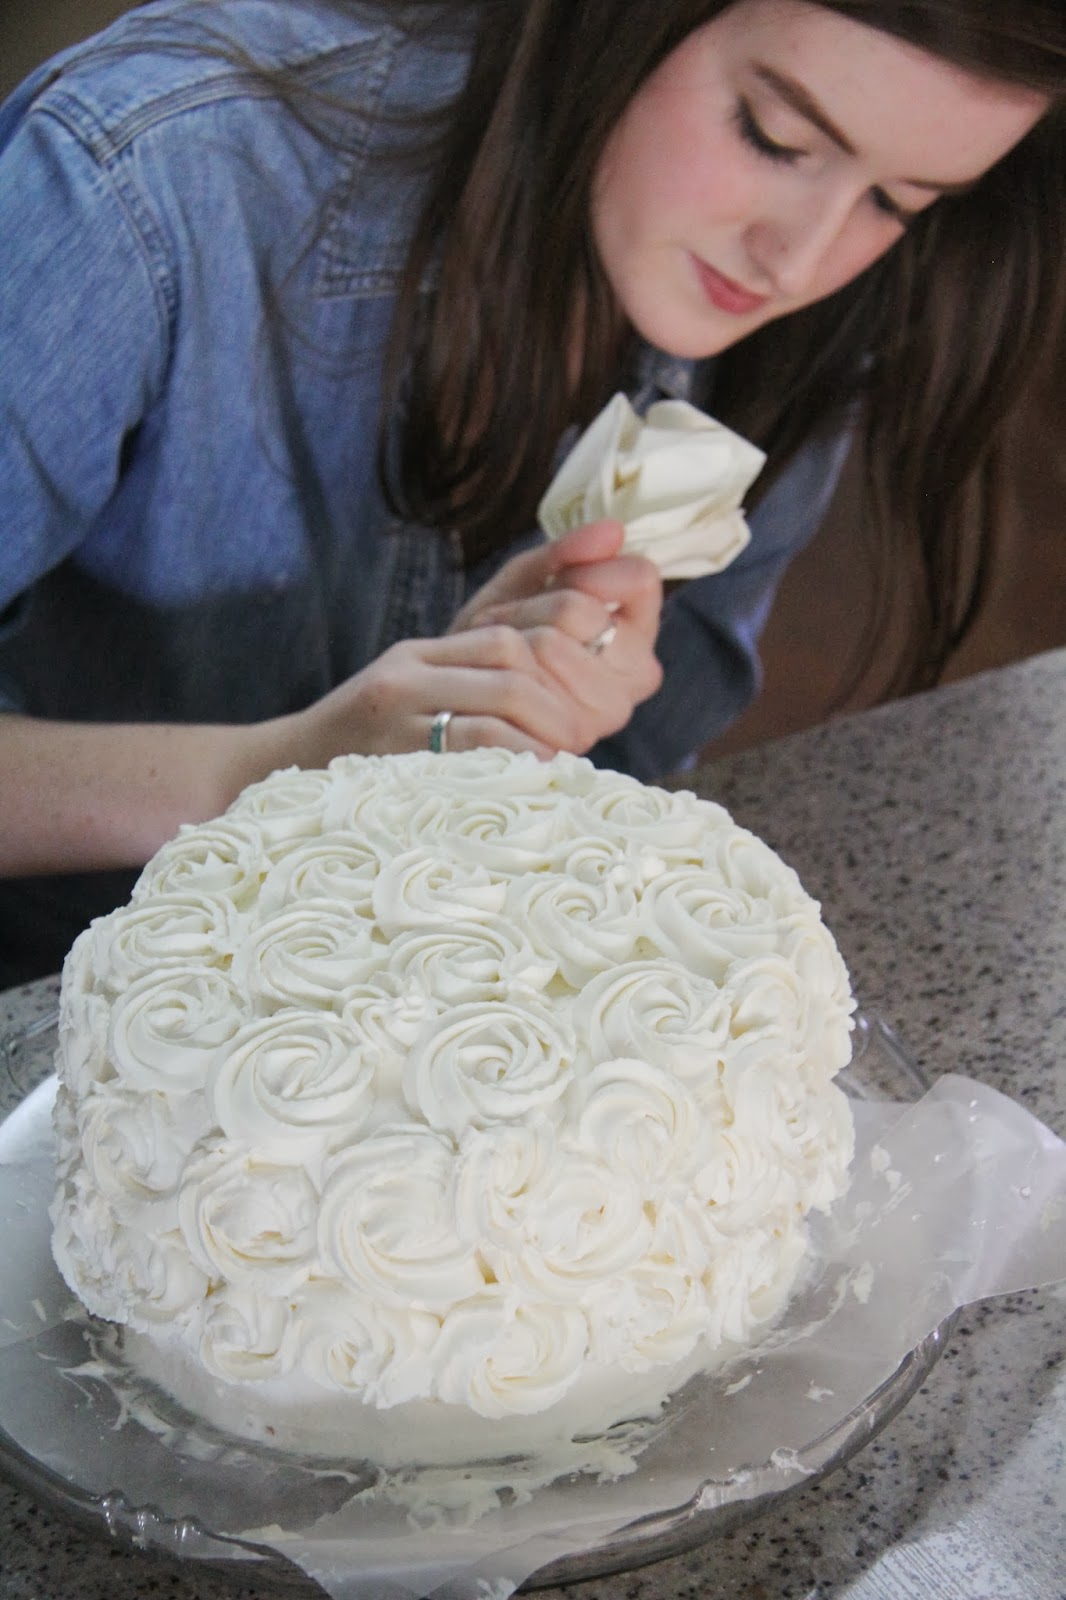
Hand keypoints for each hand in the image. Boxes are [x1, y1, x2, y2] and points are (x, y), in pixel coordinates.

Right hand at [280, 623, 618, 766]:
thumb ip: (461, 697)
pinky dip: (511, 765)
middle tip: (583, 739)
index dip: (555, 662)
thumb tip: (551, 715)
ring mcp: (396, 713)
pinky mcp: (388, 754)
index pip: (506, 636)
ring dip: (545, 735)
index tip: (581, 700)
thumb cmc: (354, 754)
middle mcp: (407, 671)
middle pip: (512, 662)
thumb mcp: (403, 706)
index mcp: (418, 654)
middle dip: (558, 702)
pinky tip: (527, 784)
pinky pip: (470, 752)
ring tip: (562, 765)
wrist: (273, 777)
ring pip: (498, 704)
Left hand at [448, 521, 663, 739]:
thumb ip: (568, 554)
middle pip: (581, 609)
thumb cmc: (501, 637)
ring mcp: (606, 713)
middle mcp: (637, 677)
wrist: (457, 700)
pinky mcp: (568, 741)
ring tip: (495, 647)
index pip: (639, 578)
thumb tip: (614, 529)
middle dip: (531, 606)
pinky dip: (494, 667)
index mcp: (641, 634)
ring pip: (550, 642)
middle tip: (507, 621)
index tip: (557, 580)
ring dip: (506, 635)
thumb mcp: (528, 584)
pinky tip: (488, 676)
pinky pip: (525, 681)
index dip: (589, 569)